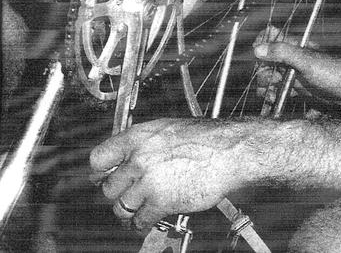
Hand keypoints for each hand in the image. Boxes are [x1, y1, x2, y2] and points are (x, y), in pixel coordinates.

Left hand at [89, 117, 259, 230]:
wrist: (229, 151)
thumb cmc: (205, 138)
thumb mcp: (167, 129)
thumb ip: (143, 144)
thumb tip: (126, 158)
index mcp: (138, 136)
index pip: (98, 158)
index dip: (100, 172)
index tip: (103, 177)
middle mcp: (139, 158)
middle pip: (108, 188)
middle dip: (118, 194)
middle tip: (128, 195)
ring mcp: (149, 181)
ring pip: (121, 207)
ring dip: (129, 211)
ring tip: (139, 208)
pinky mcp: (161, 202)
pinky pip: (139, 221)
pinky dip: (142, 223)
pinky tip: (150, 217)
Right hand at [254, 26, 340, 105]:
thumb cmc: (335, 70)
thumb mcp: (306, 61)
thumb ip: (283, 53)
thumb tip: (257, 49)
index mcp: (292, 47)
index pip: (269, 36)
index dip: (261, 45)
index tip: (259, 59)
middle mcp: (292, 59)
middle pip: (267, 63)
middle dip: (263, 75)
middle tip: (269, 85)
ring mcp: (297, 74)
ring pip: (274, 80)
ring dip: (268, 90)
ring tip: (272, 98)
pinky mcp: (303, 90)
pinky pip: (283, 93)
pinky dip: (277, 100)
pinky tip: (276, 107)